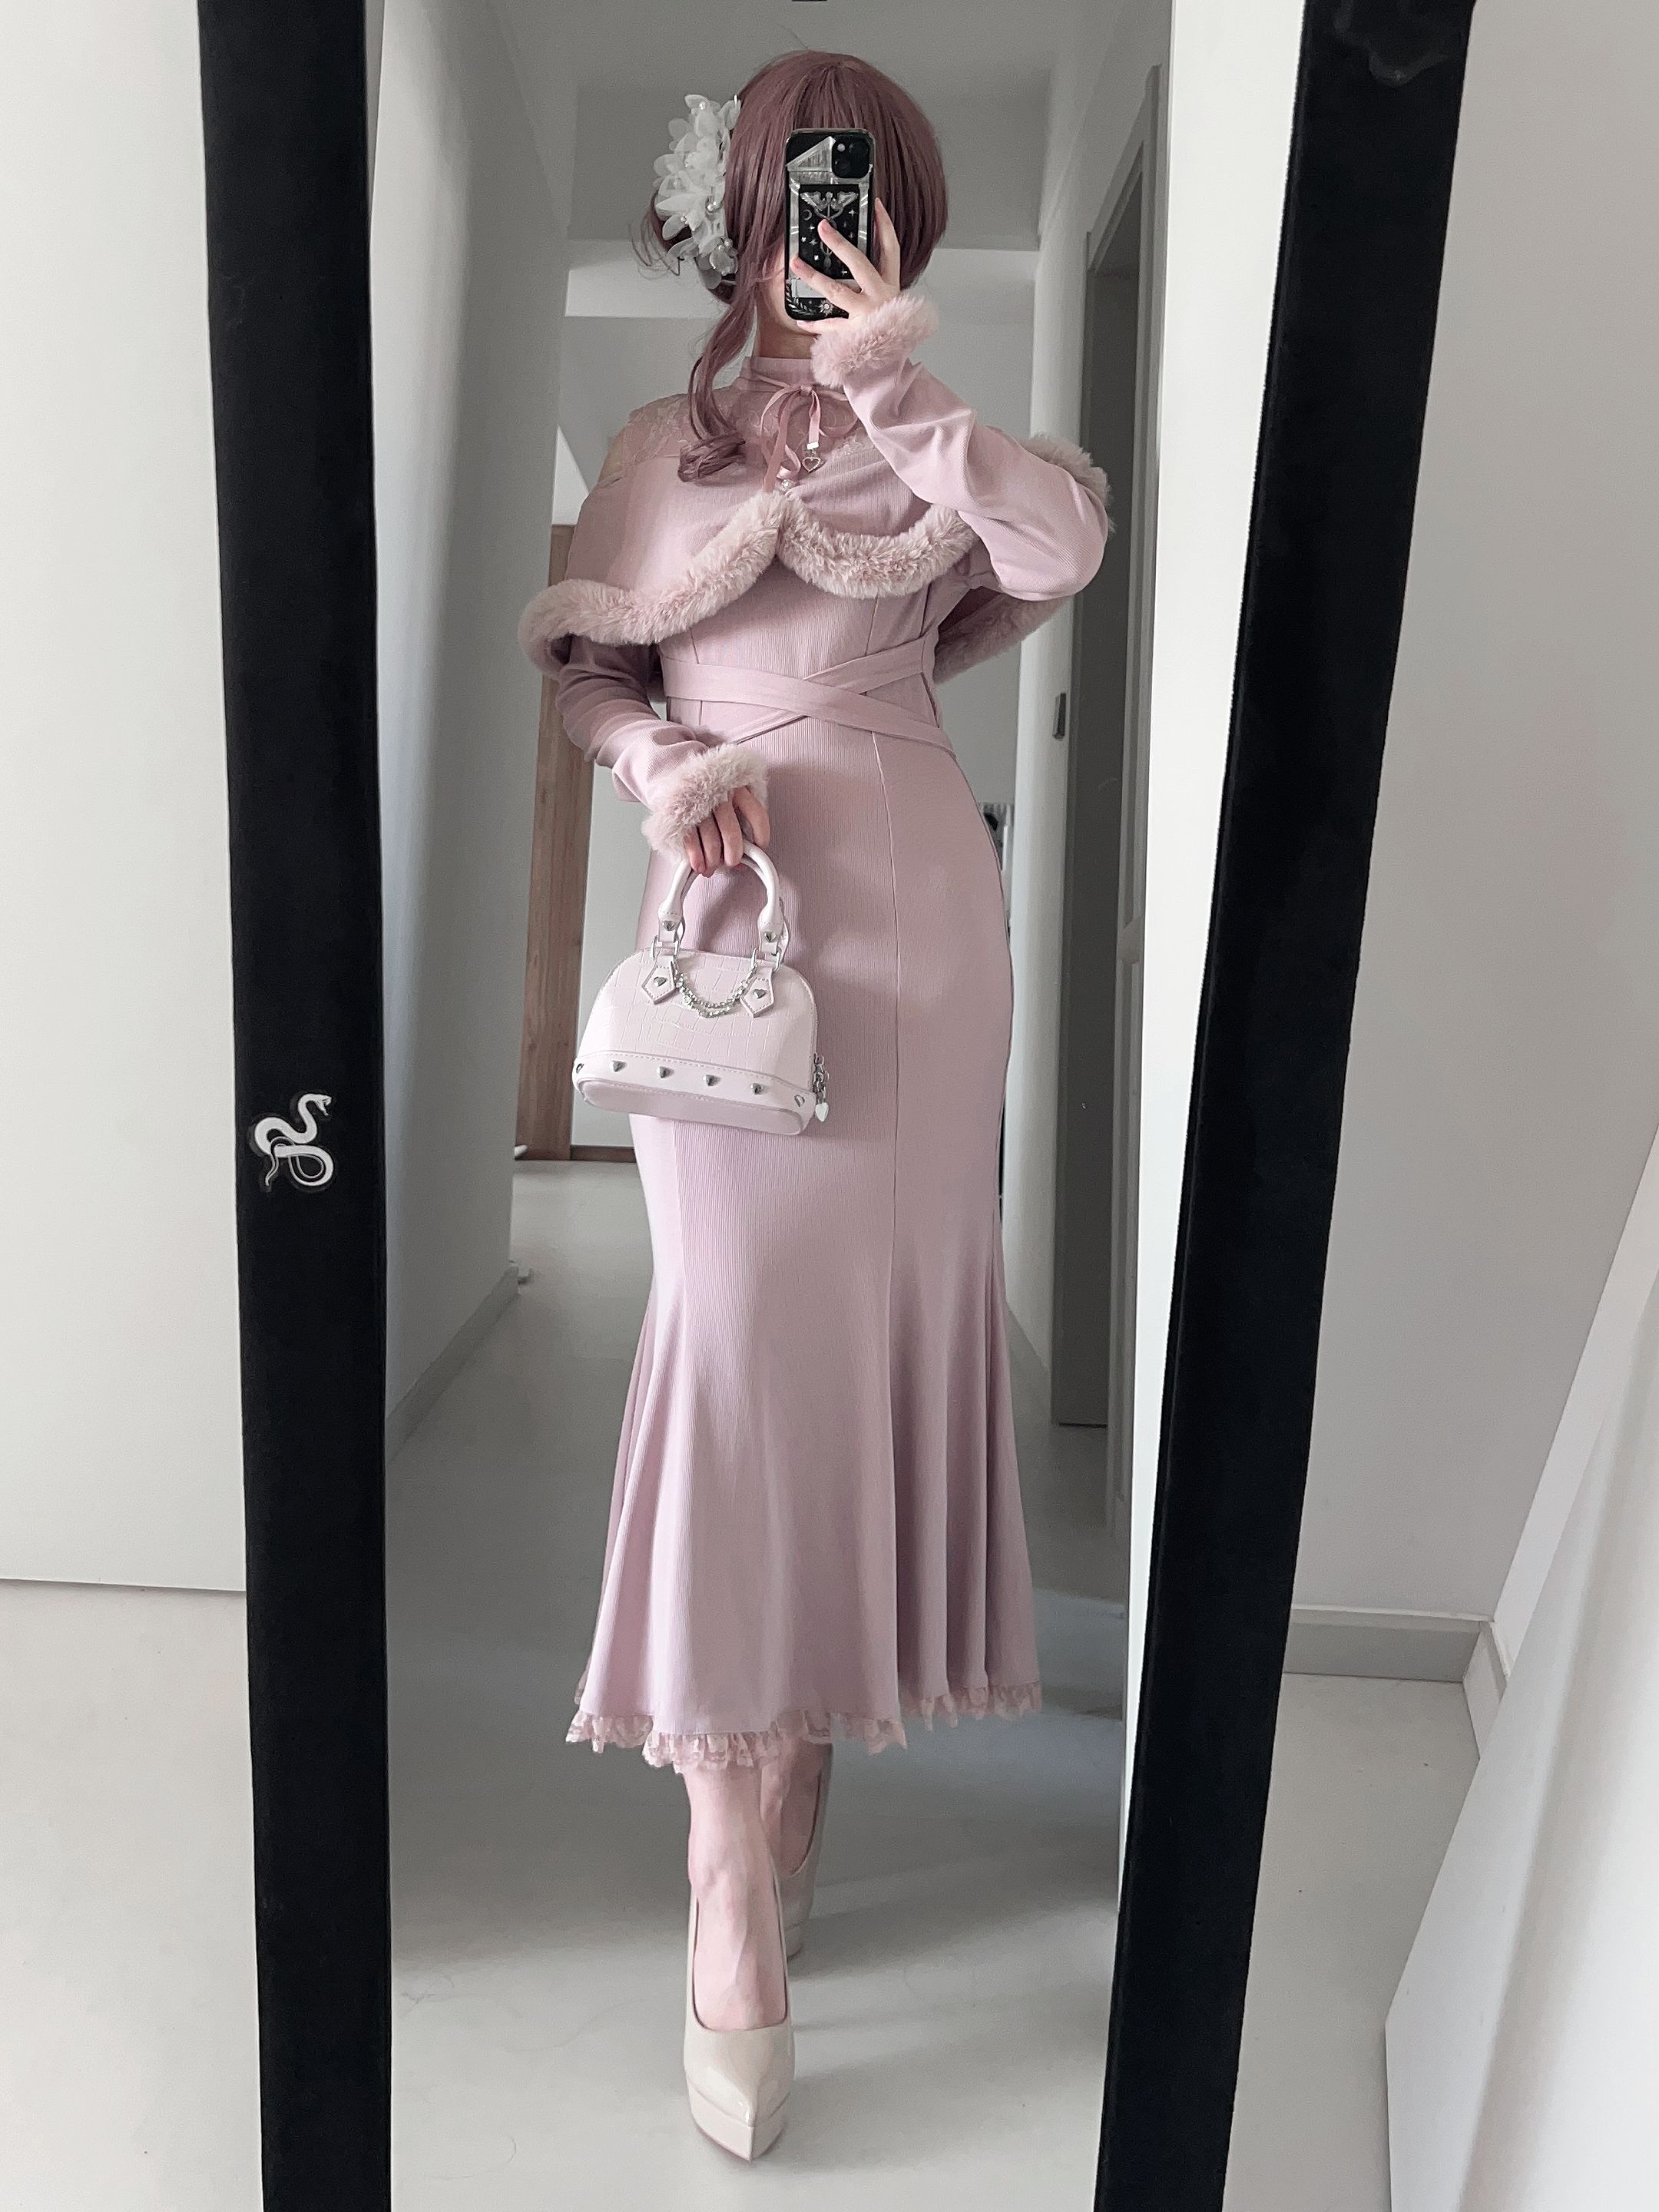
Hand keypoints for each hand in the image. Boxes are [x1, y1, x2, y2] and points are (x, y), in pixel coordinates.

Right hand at [684, 784, 769, 875]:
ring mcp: (698, 805)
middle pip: (732, 834)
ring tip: (713, 866)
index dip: (761, 836)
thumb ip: (742, 815)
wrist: (673, 767)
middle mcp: (719, 794)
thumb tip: (749, 850)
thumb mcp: (731, 790)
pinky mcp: (681, 815)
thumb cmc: (707, 784)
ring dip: (713, 861)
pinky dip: (696, 858)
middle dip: (733, 856)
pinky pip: (691, 842)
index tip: (759, 847)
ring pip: (712, 843)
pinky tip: (699, 864)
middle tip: (732, 862)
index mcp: (737, 786)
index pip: (757, 815)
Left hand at [789, 196, 900, 322]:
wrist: (890, 362)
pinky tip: (800, 319)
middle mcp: (880, 297)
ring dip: (814, 277)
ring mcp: (865, 315)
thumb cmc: (887, 327)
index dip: (884, 226)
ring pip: (837, 291)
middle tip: (823, 228)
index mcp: (890, 285)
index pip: (891, 249)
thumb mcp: (888, 298)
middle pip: (859, 264)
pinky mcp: (853, 333)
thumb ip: (875, 278)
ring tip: (796, 263)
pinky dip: (814, 323)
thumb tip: (851, 253)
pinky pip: (829, 326)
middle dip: (840, 244)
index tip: (876, 206)